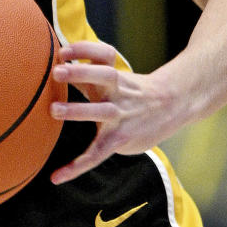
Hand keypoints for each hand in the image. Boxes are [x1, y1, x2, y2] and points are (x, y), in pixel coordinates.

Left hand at [48, 40, 177, 184]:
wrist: (173, 106)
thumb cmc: (131, 92)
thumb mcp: (114, 80)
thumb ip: (86, 77)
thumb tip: (54, 67)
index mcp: (116, 75)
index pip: (104, 54)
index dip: (84, 50)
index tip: (63, 51)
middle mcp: (119, 92)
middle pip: (104, 75)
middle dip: (81, 72)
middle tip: (57, 71)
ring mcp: (120, 115)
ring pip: (100, 110)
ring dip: (78, 110)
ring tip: (54, 110)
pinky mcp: (120, 138)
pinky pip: (97, 153)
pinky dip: (77, 166)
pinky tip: (57, 177)